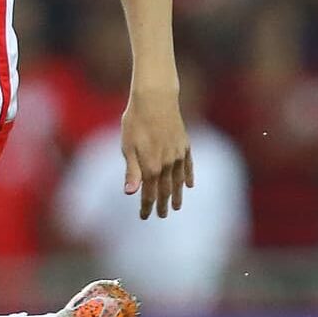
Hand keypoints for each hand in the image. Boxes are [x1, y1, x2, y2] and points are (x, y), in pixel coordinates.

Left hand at [121, 88, 193, 218]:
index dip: (147, 206)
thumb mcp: (128, 147)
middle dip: (163, 204)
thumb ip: (132, 172)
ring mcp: (178, 154)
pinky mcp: (185, 145)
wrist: (156, 100)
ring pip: (179, 180)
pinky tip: (189, 184)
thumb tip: (130, 193)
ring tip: (177, 206)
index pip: (150, 193)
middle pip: (166, 190)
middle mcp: (167, 164)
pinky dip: (188, 176)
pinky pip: (188, 166)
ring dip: (177, 194)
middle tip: (162, 215)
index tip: (145, 217)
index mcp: (151, 166)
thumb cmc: (136, 122)